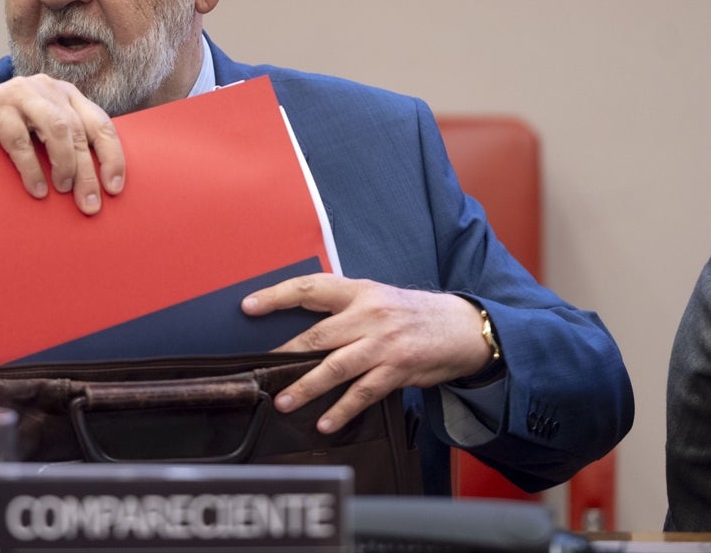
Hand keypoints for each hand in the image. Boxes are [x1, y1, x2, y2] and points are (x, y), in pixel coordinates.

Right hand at [0, 74, 124, 214]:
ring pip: (57, 129)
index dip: (112, 156)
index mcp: (68, 95)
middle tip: (90, 204)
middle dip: (88, 171)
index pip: (101, 123)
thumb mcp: (44, 139)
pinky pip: (20, 140)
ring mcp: (21, 93)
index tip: (115, 188)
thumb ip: (70, 148)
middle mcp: (48, 89)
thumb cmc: (8, 139)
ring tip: (63, 190)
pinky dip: (32, 168)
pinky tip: (36, 190)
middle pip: (79, 131)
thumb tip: (101, 187)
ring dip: (65, 164)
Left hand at [242, 275, 491, 432]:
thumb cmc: (411, 314)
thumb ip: (344, 308)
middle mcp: (368, 315)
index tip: (249, 307)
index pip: (309, 288)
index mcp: (358, 291)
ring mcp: (383, 344)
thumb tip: (302, 327)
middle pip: (317, 335)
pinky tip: (325, 422)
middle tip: (260, 372)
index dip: (276, 295)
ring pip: (335, 367)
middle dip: (285, 355)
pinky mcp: (397, 370)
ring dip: (306, 387)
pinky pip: (362, 393)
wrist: (461, 327)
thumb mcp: (377, 297)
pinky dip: (341, 410)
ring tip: (283, 402)